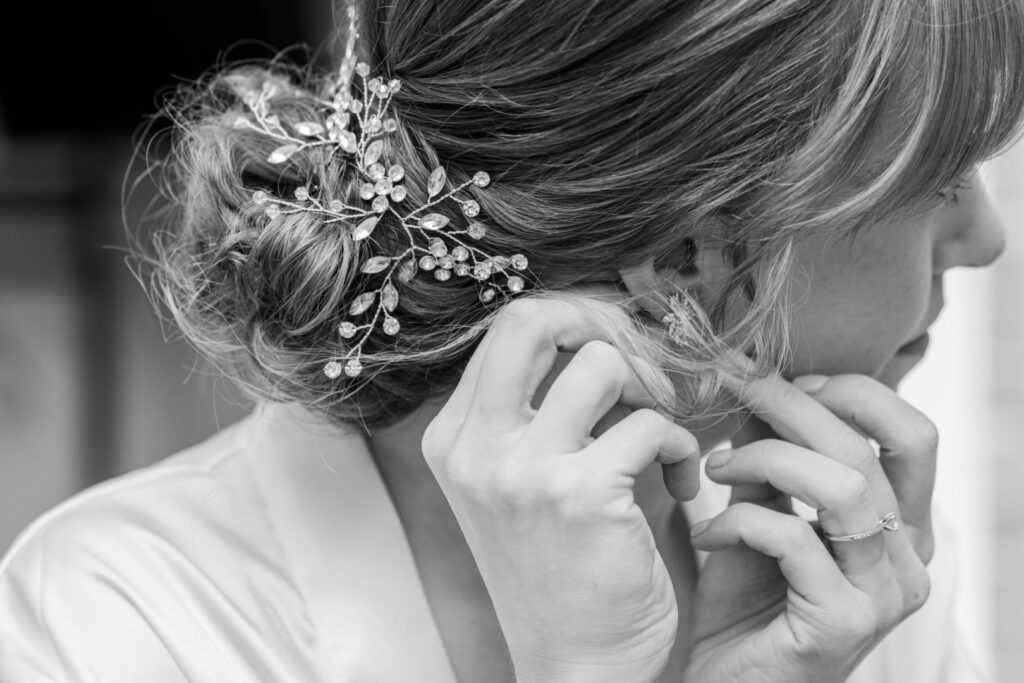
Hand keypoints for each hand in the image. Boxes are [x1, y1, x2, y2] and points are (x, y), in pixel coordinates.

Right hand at [421, 297, 699, 681]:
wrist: (576, 666)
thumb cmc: (562, 571)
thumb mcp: (523, 483)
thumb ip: (541, 409)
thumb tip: (608, 331)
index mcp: (455, 438)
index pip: (508, 328)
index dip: (575, 319)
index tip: (619, 344)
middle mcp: (475, 447)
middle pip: (535, 318)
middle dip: (603, 322)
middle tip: (641, 361)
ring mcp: (521, 471)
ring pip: (603, 362)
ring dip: (652, 392)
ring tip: (661, 436)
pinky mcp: (578, 496)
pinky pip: (652, 423)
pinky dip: (683, 446)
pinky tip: (683, 483)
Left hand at [684, 373, 935, 682]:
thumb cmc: (745, 602)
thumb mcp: (762, 513)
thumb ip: (771, 459)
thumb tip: (760, 385)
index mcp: (900, 526)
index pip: (912, 433)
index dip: (851, 393)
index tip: (782, 382)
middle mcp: (908, 559)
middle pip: (869, 450)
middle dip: (791, 408)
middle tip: (732, 393)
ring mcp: (884, 594)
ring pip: (843, 486)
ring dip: (764, 460)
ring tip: (713, 469)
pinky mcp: (845, 623)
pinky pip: (795, 539)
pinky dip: (738, 522)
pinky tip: (705, 536)